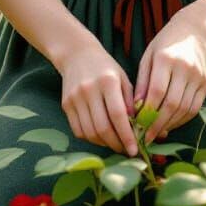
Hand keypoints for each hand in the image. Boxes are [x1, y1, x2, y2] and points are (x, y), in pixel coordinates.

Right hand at [57, 38, 138, 156]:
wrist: (76, 54)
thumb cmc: (105, 67)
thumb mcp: (123, 78)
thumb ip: (130, 102)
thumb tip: (139, 128)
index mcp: (107, 81)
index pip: (118, 115)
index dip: (127, 135)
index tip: (135, 149)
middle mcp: (89, 90)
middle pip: (102, 127)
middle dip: (116, 144)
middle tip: (126, 150)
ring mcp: (75, 98)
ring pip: (89, 132)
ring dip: (104, 144)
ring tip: (115, 144)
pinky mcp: (66, 104)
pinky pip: (78, 130)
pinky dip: (91, 138)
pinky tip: (101, 137)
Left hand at [133, 12, 205, 143]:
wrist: (195, 31)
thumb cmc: (166, 43)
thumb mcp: (149, 56)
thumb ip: (143, 82)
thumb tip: (135, 109)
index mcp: (167, 59)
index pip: (157, 92)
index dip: (147, 113)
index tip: (137, 127)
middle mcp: (185, 68)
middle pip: (172, 104)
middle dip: (158, 124)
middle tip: (146, 137)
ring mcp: (198, 77)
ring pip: (185, 109)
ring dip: (170, 125)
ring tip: (157, 133)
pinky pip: (194, 108)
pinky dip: (182, 120)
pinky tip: (171, 124)